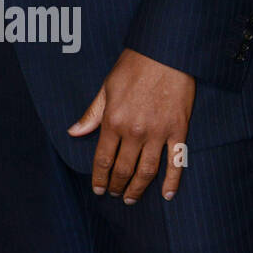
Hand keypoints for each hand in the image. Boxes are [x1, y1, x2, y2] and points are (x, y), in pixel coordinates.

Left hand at [67, 48, 194, 202]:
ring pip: (147, 171)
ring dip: (138, 188)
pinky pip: (176, 162)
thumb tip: (74, 132)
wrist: (164, 54)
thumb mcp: (106, 88)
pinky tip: (166, 195)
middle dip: (117, 185)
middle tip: (114, 194)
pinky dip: (172, 181)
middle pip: (124, 168)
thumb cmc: (132, 67)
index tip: (98, 189)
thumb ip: (91, 114)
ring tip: (131, 198)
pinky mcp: (179, 130)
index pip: (103, 158)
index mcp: (113, 121)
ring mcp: (158, 133)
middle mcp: (135, 131)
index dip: (99, 177)